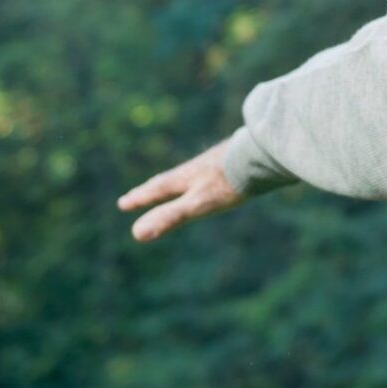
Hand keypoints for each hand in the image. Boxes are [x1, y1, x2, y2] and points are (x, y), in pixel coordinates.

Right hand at [117, 138, 246, 241]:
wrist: (264, 153)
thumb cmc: (229, 181)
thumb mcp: (197, 204)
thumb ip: (169, 217)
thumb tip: (136, 233)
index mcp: (185, 178)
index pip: (157, 190)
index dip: (140, 198)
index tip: (122, 204)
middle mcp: (197, 168)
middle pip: (171, 180)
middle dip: (154, 189)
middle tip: (141, 192)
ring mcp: (216, 163)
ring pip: (191, 173)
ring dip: (178, 181)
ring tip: (175, 184)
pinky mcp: (234, 161)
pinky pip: (212, 169)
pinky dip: (204, 175)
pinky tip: (215, 176)